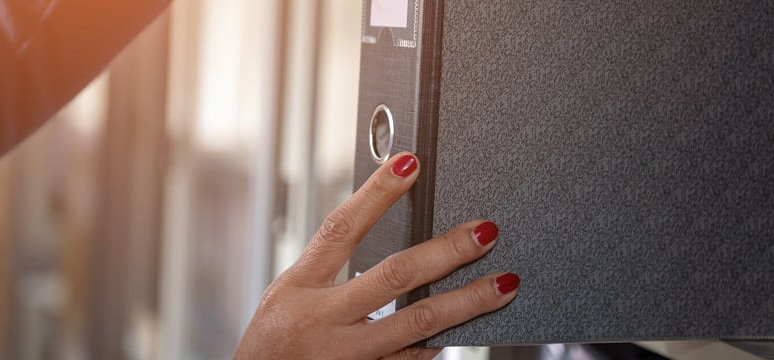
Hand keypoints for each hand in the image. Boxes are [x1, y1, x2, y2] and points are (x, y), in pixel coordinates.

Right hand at [233, 153, 519, 359]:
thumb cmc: (269, 350)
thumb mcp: (285, 298)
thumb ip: (328, 272)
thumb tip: (380, 231)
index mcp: (298, 288)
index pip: (342, 228)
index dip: (377, 193)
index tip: (410, 164)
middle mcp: (321, 321)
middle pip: (393, 276)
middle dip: (446, 251)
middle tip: (485, 231)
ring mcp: (345, 356)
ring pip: (417, 324)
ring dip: (467, 302)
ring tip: (504, 284)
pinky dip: (438, 347)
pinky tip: (465, 334)